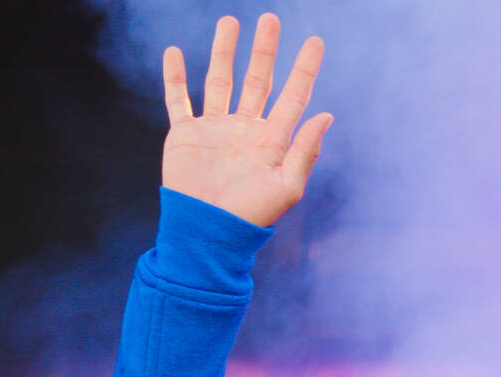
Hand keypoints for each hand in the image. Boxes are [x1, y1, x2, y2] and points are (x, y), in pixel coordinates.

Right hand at [161, 14, 331, 226]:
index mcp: (273, 140)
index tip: (316, 41)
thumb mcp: (287, 187)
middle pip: (258, 80)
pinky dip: (174, 76)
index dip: (305, 69)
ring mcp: (215, 129)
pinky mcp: (185, 135)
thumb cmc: (251, 215)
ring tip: (230, 22)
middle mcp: (246, 129)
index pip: (293, 96)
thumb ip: (305, 151)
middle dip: (265, 50)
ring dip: (225, 52)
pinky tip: (175, 52)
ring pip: (220, 80)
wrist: (208, 231)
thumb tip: (326, 115)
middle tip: (270, 19)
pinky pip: (178, 99)